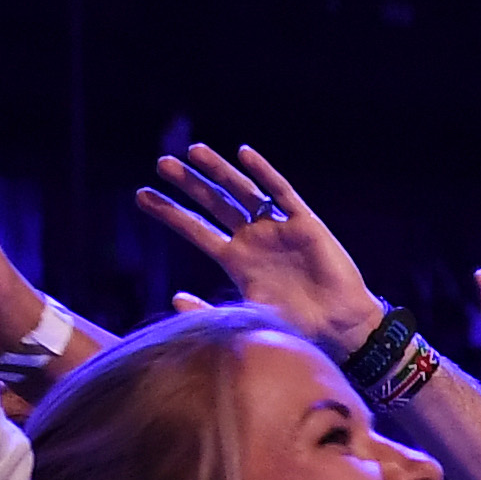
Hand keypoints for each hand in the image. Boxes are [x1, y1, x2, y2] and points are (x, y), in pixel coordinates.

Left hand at [137, 141, 383, 351]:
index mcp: (236, 260)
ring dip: (218, 171)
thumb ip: (210, 310)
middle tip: (162, 163)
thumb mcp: (247, 318)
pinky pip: (281, 192)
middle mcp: (253, 238)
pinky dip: (263, 173)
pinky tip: (244, 154)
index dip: (169, 213)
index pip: (195, 229)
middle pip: (214, 203)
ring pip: (242, 192)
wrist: (340, 328)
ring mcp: (277, 228)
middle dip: (187, 183)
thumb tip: (174, 299)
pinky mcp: (304, 223)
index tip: (141, 196)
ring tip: (193, 151)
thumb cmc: (296, 327)